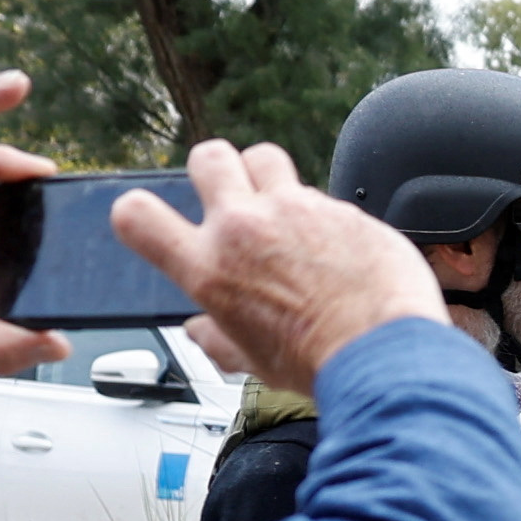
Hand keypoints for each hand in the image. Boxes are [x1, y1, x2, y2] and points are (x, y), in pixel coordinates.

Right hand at [113, 138, 437, 395]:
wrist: (383, 355)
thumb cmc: (318, 364)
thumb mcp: (249, 362)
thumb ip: (217, 338)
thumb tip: (200, 329)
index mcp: (209, 267)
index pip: (137, 216)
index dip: (138, 213)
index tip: (156, 221)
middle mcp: (245, 228)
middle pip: (209, 156)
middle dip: (216, 169)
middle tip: (232, 195)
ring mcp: (296, 210)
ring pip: (266, 157)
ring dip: (268, 176)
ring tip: (284, 209)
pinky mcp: (343, 208)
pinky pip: (323, 195)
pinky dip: (324, 215)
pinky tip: (339, 247)